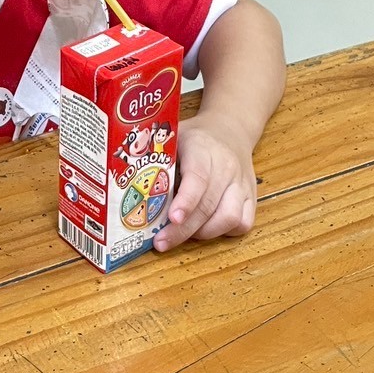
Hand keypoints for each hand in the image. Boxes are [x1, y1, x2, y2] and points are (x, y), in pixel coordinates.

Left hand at [153, 115, 256, 251]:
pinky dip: (223, 232)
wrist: (230, 130)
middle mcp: (227, 166)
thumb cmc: (194, 138)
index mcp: (202, 148)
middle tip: (161, 243)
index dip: (186, 201)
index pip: (198, 178)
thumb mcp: (171, 136)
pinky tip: (204, 229)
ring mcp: (242, 183)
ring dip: (203, 234)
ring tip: (182, 235)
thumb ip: (152, 157)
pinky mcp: (252, 196)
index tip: (172, 218)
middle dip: (183, 230)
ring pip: (230, 218)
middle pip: (209, 205)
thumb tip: (121, 186)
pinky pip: (243, 223)